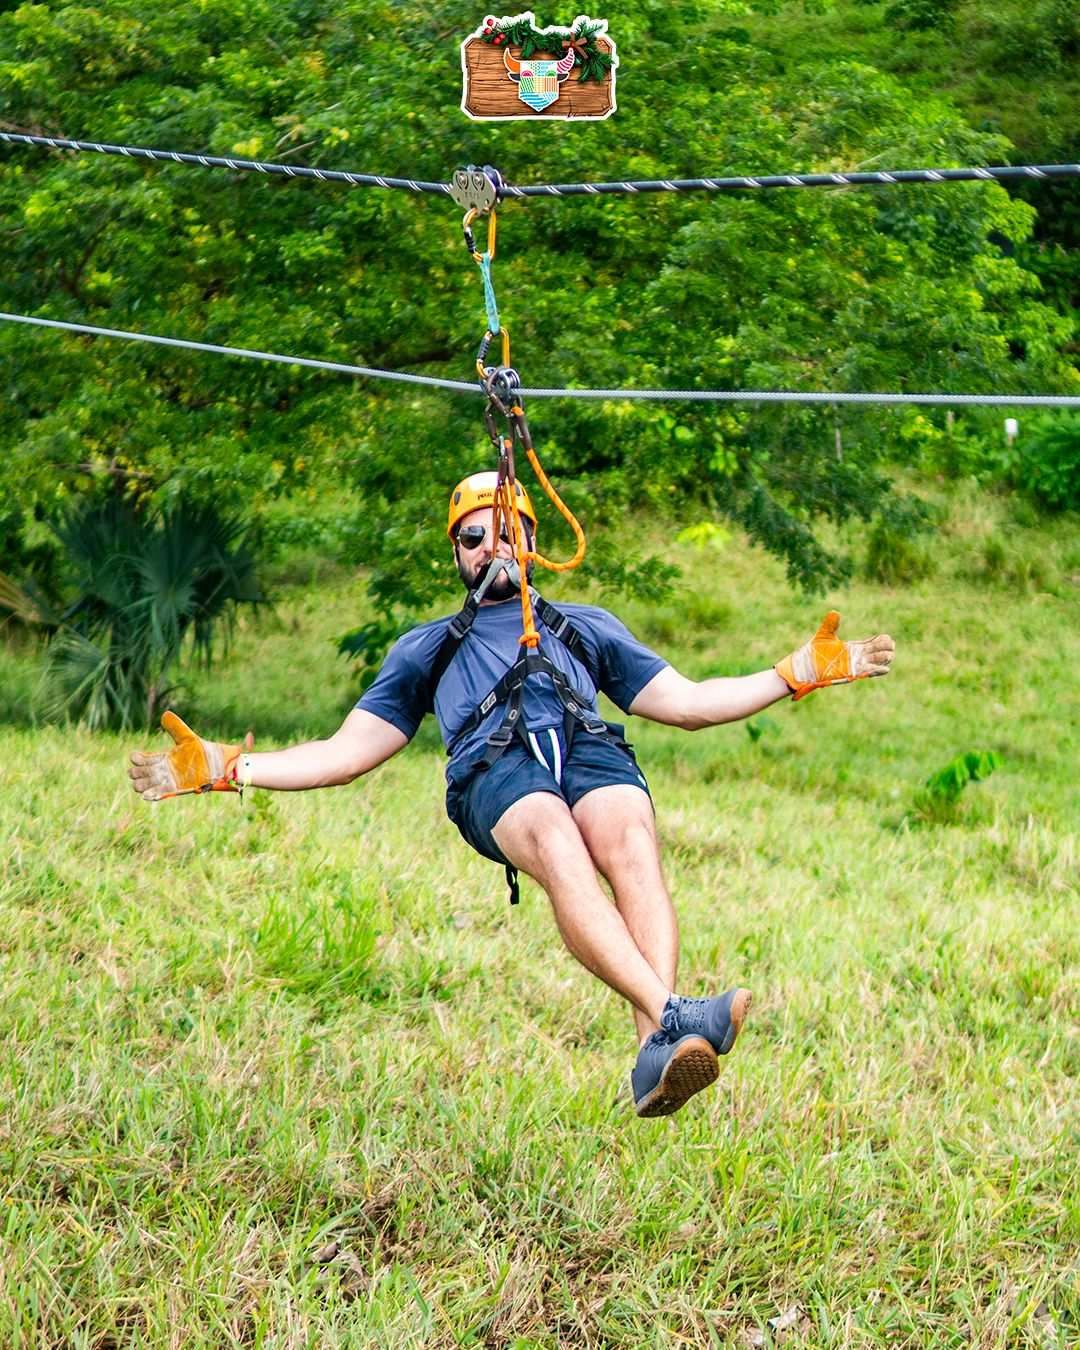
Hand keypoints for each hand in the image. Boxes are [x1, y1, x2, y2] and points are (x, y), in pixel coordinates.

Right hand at [129, 711, 252, 800]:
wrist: (217, 764)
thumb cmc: (203, 751)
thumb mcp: (187, 738)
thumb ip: (176, 727)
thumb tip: (165, 714)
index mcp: (164, 758)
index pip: (143, 760)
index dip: (137, 759)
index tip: (136, 756)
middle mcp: (164, 770)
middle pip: (141, 773)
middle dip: (136, 773)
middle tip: (140, 770)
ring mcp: (169, 780)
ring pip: (146, 785)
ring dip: (141, 785)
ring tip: (140, 784)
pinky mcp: (177, 789)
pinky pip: (160, 794)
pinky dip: (151, 795)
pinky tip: (145, 795)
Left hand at [775, 611, 894, 700]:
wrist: (805, 666)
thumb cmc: (813, 652)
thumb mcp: (824, 635)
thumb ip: (830, 624)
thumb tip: (834, 612)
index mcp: (853, 648)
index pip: (872, 644)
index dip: (881, 641)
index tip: (887, 638)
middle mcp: (856, 658)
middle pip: (877, 653)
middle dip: (885, 649)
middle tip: (890, 645)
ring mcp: (854, 666)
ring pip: (874, 663)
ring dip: (882, 659)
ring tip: (889, 654)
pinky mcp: (850, 674)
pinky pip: (866, 673)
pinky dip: (876, 671)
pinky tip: (886, 669)